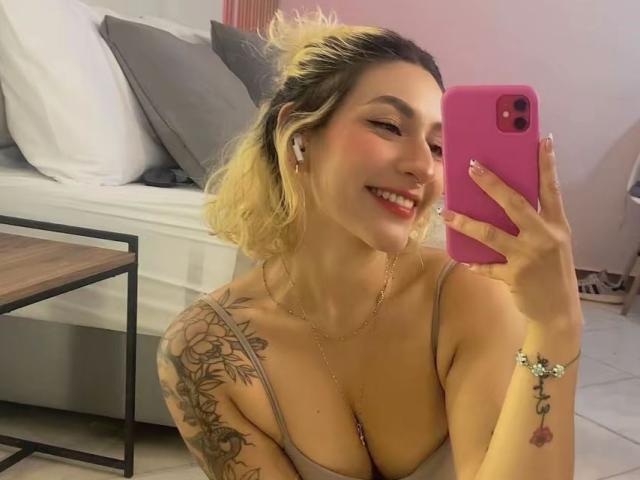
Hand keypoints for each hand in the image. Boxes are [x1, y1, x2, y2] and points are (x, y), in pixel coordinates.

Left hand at [439, 134, 582, 327]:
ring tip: (446, 213)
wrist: (559, 311)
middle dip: (491, 183)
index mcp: (556, 225)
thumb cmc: (551, 271)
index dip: (547, 165)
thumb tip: (503, 200)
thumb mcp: (552, 243)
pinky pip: (486, 266)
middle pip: (515, 203)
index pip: (551, 189)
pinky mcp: (514, 276)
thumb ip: (535, 223)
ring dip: (465, 222)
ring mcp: (528, 257)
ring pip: (491, 234)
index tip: (541, 140)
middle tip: (471, 166)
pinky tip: (461, 258)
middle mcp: (544, 237)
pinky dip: (473, 262)